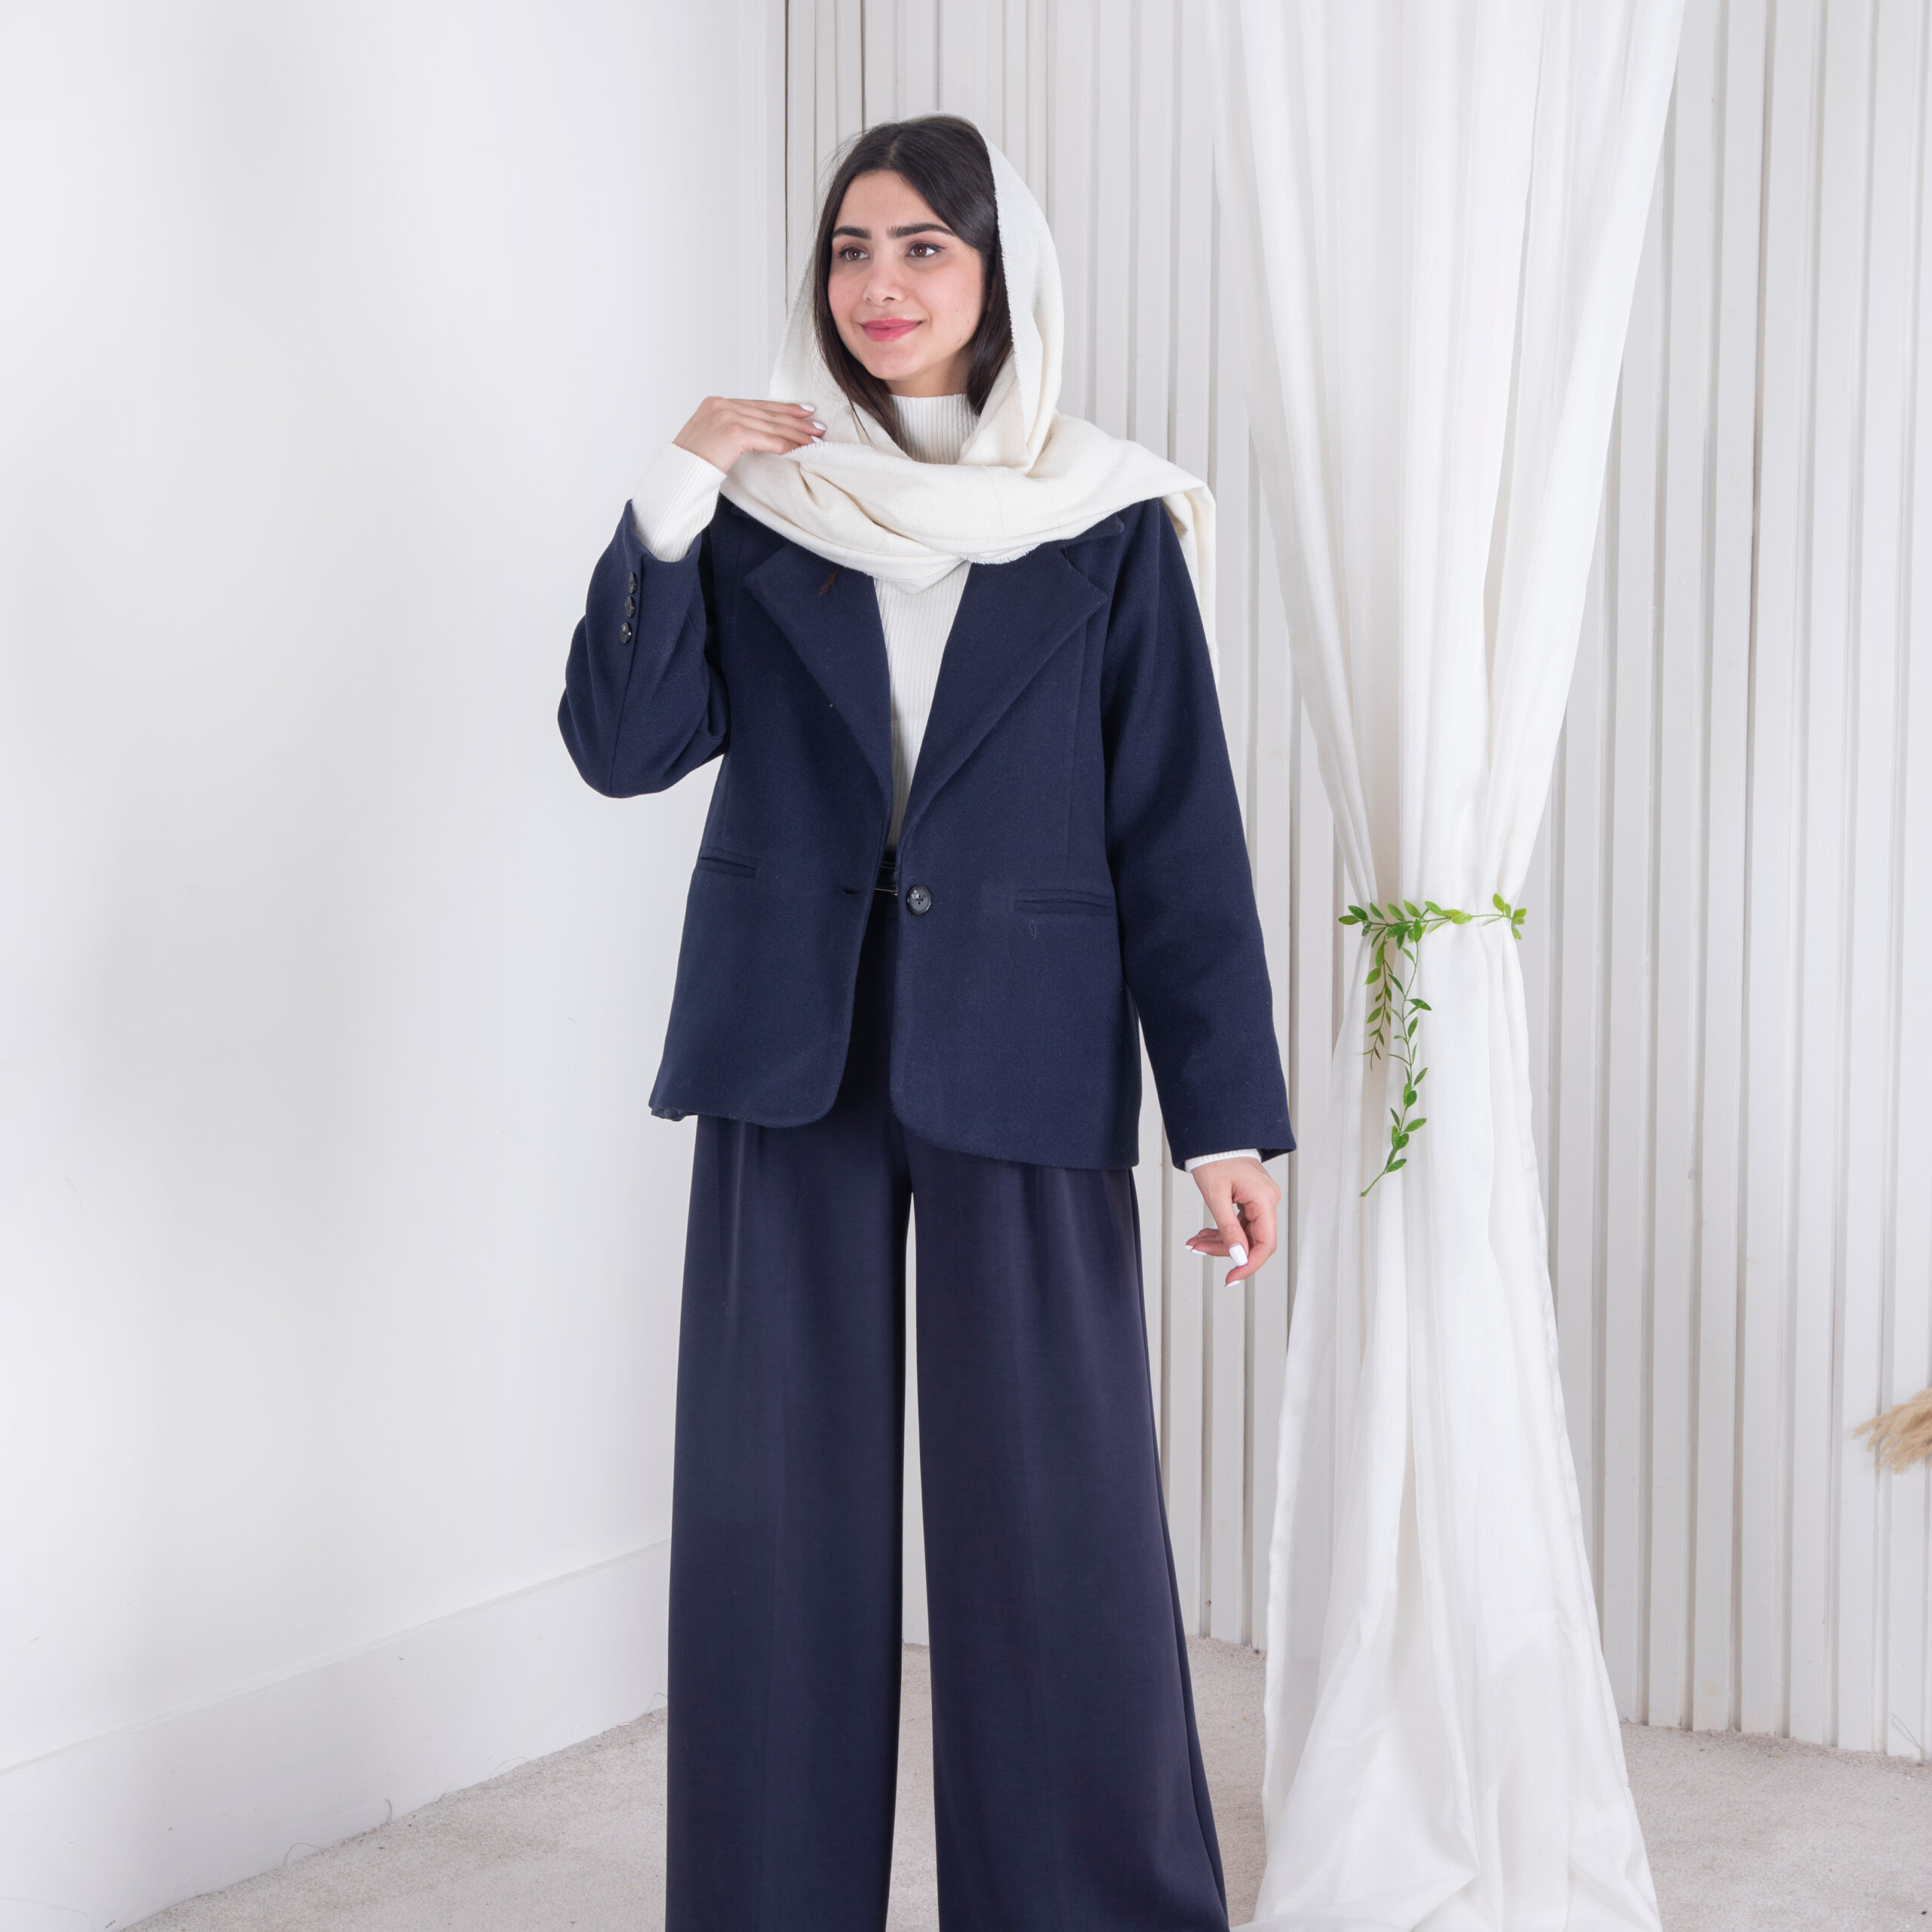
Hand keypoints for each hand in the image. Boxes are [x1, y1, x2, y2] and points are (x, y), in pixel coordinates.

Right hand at [674, 397, 824, 470]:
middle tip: (817, 427)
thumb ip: (731, 430)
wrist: (678, 474)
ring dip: (797, 434)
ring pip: (772, 425)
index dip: (783, 408)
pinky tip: (800, 449)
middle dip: (796, 420)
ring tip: (815, 439)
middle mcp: (723, 405)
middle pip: (768, 413)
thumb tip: (757, 435)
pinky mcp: (734, 432)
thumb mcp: (710, 438)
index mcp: (717, 404)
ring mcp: (728, 416)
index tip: (803, 411)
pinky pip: (769, 439)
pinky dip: (787, 445)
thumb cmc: (692, 464)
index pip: (758, 405)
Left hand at [1184, 1156, 1280, 1284]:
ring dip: (1218, 1242)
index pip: (1266, 1244)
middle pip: (1251, 1241)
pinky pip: (1239, 1224)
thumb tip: (1239, 1257)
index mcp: (1265, 1199)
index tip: (1231, 1278)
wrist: (1213, 1136)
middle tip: (1197, 1249)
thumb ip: (1228, 1229)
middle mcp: (1267, 1201)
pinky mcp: (1251, 1200)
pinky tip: (1204, 1234)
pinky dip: (1221, 1231)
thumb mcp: (1216, 1196)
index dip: (1249, 1265)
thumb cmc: (1214, 1158)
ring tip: (1194, 1242)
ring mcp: (1260, 1201)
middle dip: (1224, 1250)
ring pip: (1243, 1234)